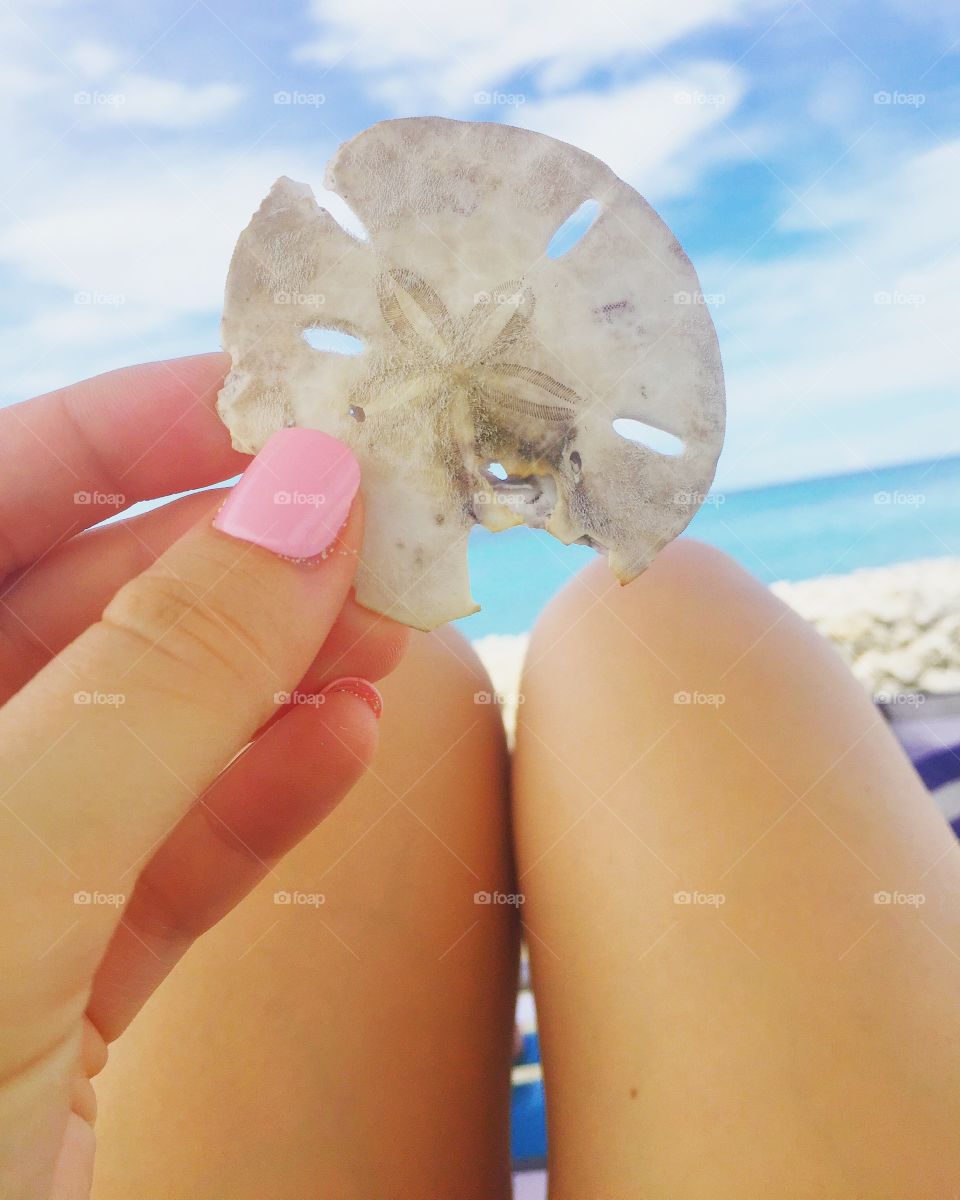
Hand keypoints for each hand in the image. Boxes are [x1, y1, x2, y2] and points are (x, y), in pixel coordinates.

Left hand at [0, 354, 408, 1197]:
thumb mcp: (10, 864)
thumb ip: (165, 677)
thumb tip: (309, 497)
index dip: (130, 431)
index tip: (277, 401)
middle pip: (86, 610)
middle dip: (237, 561)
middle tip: (377, 526)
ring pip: (144, 732)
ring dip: (274, 675)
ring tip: (387, 627)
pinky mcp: (52, 980)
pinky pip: (166, 855)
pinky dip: (262, 796)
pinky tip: (347, 740)